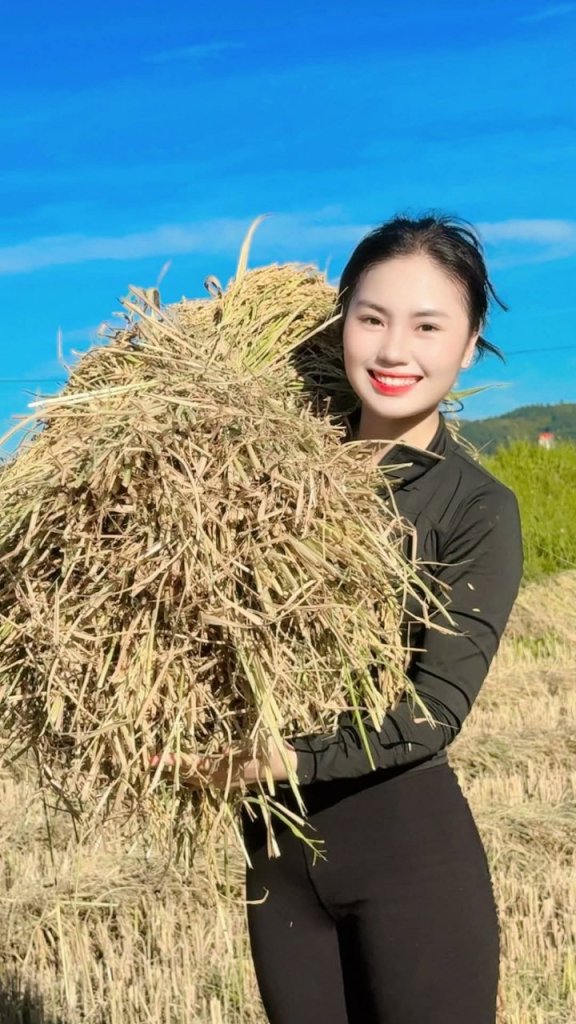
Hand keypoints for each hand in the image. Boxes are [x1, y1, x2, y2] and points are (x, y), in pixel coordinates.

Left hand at [148, 742, 297, 790]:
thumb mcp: (258, 747)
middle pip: (187, 775)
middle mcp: (219, 780)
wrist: (287, 766)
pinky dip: (189, 774)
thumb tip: (222, 752)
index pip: (193, 764)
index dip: (174, 761)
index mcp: (225, 770)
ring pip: (192, 779)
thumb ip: (238, 750)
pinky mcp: (225, 781)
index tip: (156, 758)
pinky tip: (182, 768)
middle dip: (169, 768)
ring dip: (176, 771)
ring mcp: (222, 782)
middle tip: (148, 761)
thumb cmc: (272, 753)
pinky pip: (201, 779)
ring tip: (159, 763)